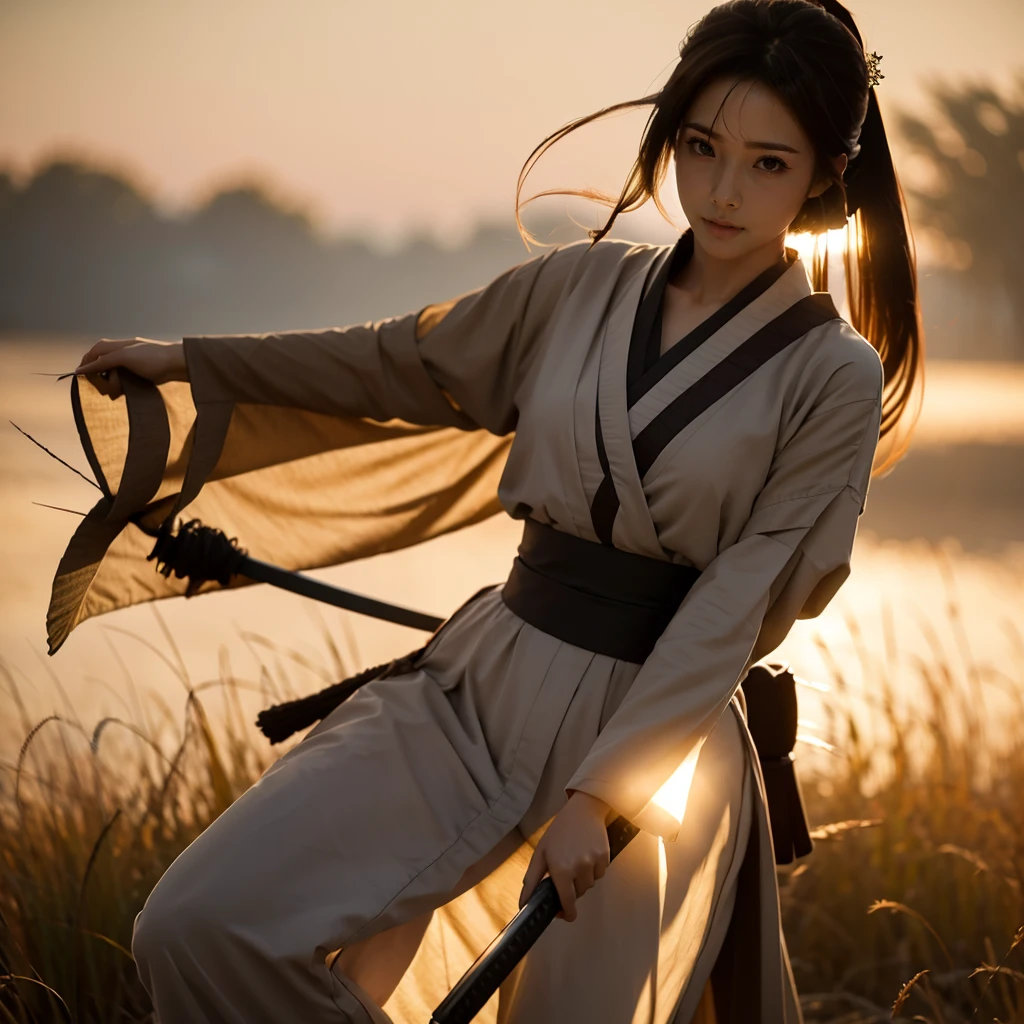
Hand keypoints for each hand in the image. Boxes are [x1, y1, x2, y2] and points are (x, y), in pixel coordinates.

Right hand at [73, 338, 187, 398]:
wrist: (180, 366)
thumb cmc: (154, 358)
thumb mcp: (125, 357)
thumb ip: (104, 362)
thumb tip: (83, 369)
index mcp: (119, 346)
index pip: (96, 351)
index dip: (86, 363)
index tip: (80, 376)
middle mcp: (125, 353)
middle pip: (104, 366)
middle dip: (103, 377)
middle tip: (108, 388)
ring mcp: (135, 364)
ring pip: (115, 375)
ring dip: (114, 384)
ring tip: (119, 391)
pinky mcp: (143, 375)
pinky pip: (126, 382)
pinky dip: (124, 388)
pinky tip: (126, 393)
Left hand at [519, 790, 614, 922]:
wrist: (582, 811)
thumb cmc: (559, 832)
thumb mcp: (541, 853)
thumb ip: (532, 880)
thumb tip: (523, 903)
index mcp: (561, 870)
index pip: (567, 901)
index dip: (567, 912)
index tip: (565, 914)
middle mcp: (579, 868)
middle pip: (578, 893)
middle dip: (572, 888)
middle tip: (566, 872)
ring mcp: (594, 863)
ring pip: (590, 884)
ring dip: (583, 879)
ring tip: (576, 860)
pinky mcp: (605, 857)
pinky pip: (600, 873)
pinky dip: (594, 869)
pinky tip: (587, 854)